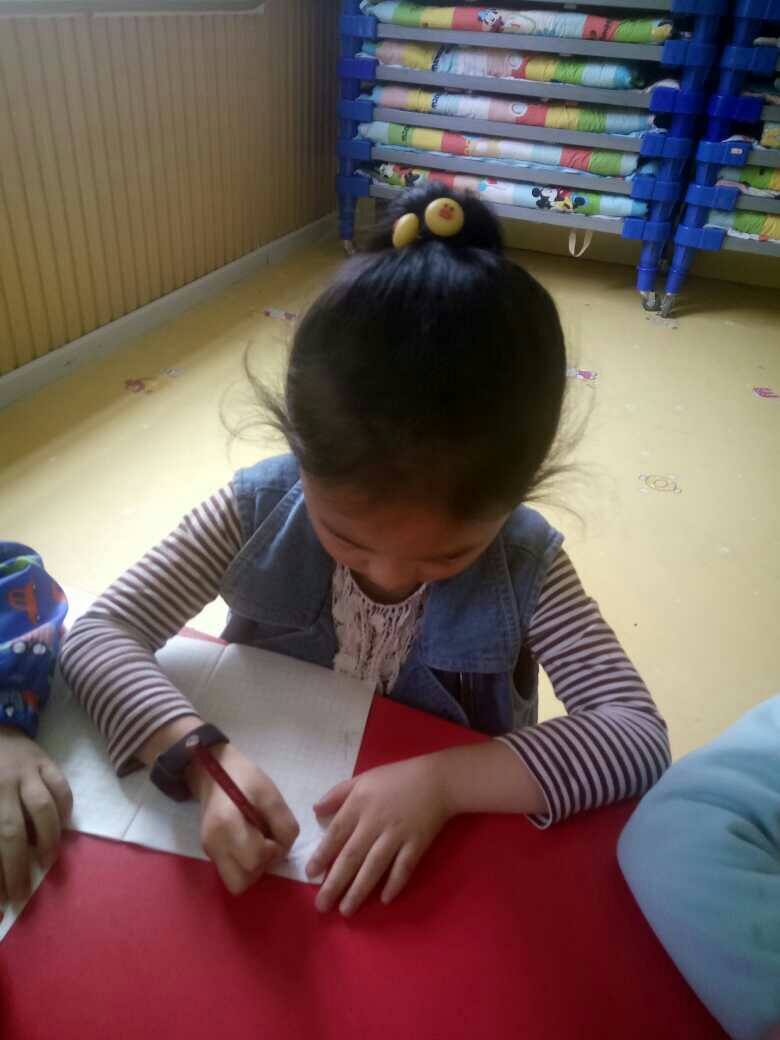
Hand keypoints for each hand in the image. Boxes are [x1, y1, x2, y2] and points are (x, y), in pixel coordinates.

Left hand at [0, 728, 72, 904]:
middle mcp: (3, 785)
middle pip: (10, 831)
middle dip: (16, 867)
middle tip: (21, 895)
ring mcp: (26, 771)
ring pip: (42, 808)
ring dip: (47, 838)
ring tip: (48, 862)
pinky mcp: (46, 760)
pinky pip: (61, 786)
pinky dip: (65, 808)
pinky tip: (63, 827)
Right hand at [187, 743, 298, 895]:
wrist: (212, 772)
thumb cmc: (244, 779)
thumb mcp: (271, 794)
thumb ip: (285, 825)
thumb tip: (283, 851)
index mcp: (226, 825)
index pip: (254, 859)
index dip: (271, 851)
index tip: (272, 833)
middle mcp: (213, 845)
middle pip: (240, 883)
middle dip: (260, 867)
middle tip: (265, 841)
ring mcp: (208, 852)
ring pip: (235, 882)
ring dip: (252, 868)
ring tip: (257, 840)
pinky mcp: (210, 853)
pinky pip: (231, 871)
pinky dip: (243, 863)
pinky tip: (247, 841)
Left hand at [306, 755, 451, 915]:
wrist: (436, 779)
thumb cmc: (396, 778)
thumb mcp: (363, 779)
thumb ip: (337, 794)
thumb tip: (315, 811)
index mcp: (359, 804)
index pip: (335, 834)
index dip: (322, 855)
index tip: (310, 874)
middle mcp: (375, 822)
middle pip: (351, 856)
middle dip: (335, 883)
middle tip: (322, 905)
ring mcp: (397, 834)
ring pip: (374, 867)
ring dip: (359, 890)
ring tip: (346, 910)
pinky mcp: (417, 843)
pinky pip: (403, 868)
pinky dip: (394, 884)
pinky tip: (384, 899)